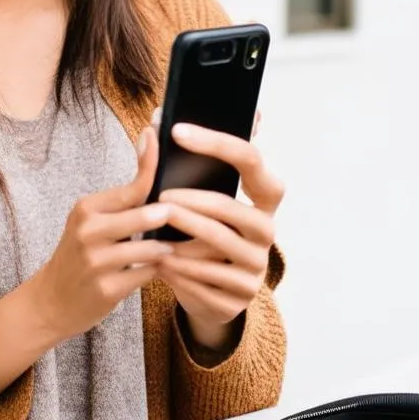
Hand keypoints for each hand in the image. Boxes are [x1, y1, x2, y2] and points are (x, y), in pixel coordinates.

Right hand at [29, 127, 173, 343]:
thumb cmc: (80, 256)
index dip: (151, 164)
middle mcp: (88, 231)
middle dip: (169, 216)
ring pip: (150, 248)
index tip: (162, 139)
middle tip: (186, 218)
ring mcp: (96, 261)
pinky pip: (147, 274)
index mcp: (87, 209)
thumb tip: (154, 172)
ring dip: (166, 248)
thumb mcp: (91, 223)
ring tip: (171, 248)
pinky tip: (159, 271)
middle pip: (144, 215)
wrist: (50, 301)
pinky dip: (157, 271)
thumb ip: (121, 204)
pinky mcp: (106, 289)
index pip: (131, 186)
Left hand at [155, 118, 283, 354]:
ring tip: (151, 230)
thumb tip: (158, 120)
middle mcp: (267, 231)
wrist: (208, 290)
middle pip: (233, 210)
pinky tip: (158, 261)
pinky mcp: (238, 299)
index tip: (178, 131)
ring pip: (216, 247)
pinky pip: (204, 281)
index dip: (217, 143)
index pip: (251, 160)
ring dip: (180, 237)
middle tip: (159, 199)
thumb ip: (190, 163)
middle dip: (193, 202)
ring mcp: (256, 268)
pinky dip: (178, 270)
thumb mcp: (201, 199)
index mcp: (265, 198)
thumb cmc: (201, 232)